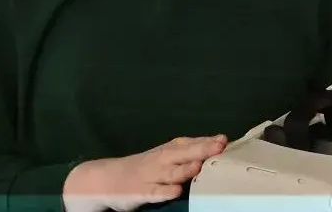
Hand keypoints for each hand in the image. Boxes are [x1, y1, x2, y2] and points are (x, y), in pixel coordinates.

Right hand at [62, 134, 227, 211]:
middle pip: (184, 153)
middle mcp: (162, 160)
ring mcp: (151, 176)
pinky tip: (175, 191)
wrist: (105, 179)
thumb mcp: (166, 154)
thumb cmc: (144, 167)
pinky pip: (154, 192)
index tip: (225, 140)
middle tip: (219, 146)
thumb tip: (220, 144)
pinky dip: (164, 191)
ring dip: (185, 169)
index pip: (191, 143)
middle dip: (201, 149)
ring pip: (171, 172)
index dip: (208, 141)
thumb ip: (190, 151)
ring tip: (199, 166)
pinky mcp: (140, 192)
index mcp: (170, 149)